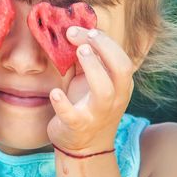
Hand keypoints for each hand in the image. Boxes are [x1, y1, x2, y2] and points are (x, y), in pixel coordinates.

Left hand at [47, 27, 134, 155]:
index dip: (104, 41)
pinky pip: (73, 115)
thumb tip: (73, 29)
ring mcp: (98, 113)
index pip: (121, 57)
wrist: (84, 146)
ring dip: (92, 67)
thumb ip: (86, 58)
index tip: (82, 30)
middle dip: (104, 48)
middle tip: (81, 37)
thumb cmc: (87, 105)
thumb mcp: (90, 80)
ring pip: (104, 90)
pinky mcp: (78, 126)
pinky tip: (55, 92)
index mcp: (120, 84)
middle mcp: (115, 98)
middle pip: (121, 68)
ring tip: (78, 52)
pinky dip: (63, 103)